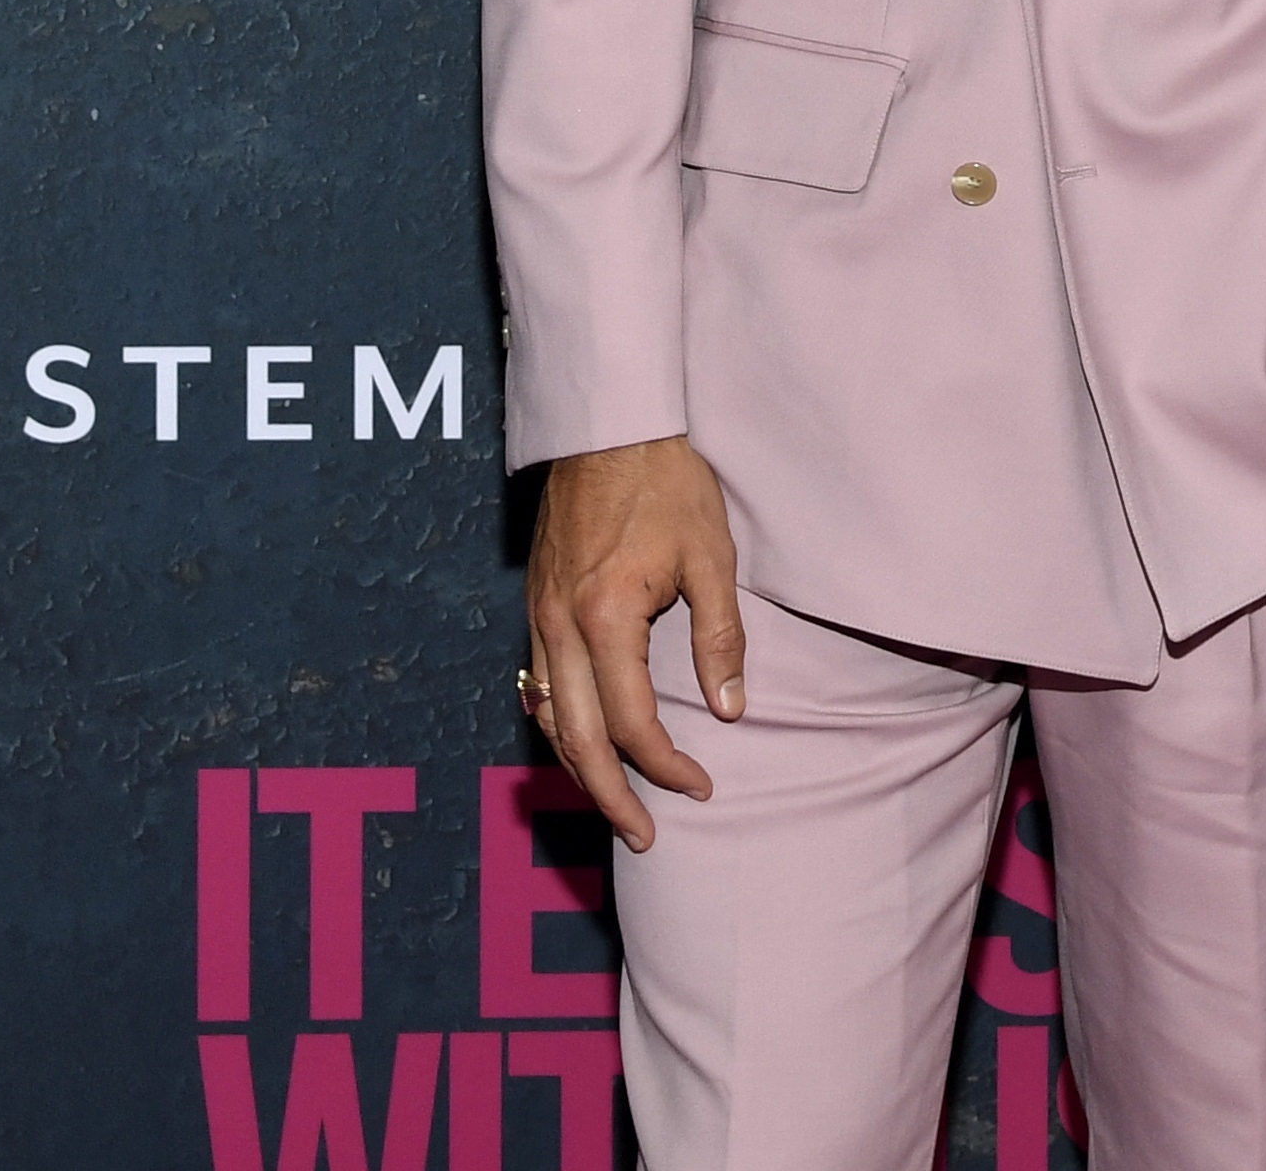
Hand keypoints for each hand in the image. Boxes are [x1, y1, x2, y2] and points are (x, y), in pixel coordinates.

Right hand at [521, 433, 745, 848]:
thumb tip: (730, 710)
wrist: (608, 427)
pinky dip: (558, 727)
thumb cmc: (667, 483)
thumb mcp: (710, 558)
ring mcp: (539, 616)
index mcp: (605, 618)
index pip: (631, 723)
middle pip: (577, 740)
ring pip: (549, 718)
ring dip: (579, 769)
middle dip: (611, 796)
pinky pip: (538, 686)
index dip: (665, 766)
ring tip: (614, 803)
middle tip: (644, 837)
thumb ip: (719, 638)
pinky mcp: (535, 604)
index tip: (700, 786)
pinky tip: (580, 742)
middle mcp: (560, 627)